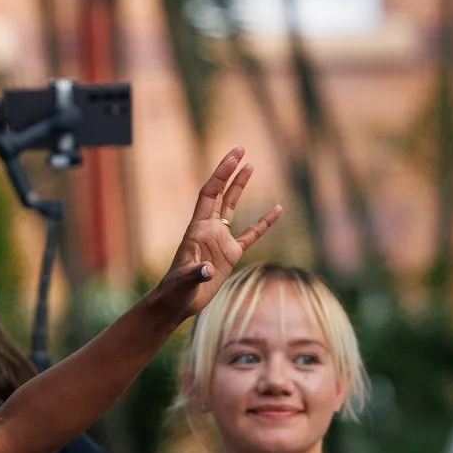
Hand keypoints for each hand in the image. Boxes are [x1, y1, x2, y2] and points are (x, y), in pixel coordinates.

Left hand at [144, 148, 283, 321]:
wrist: (178, 303)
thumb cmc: (176, 292)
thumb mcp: (184, 283)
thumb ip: (195, 275)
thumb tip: (208, 270)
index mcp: (197, 229)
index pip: (210, 194)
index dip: (221, 175)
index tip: (234, 157)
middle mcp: (209, 229)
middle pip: (221, 193)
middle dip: (230, 171)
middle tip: (241, 148)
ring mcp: (220, 240)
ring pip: (232, 207)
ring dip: (240, 187)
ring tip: (251, 166)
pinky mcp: (230, 254)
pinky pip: (251, 235)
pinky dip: (264, 223)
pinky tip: (277, 210)